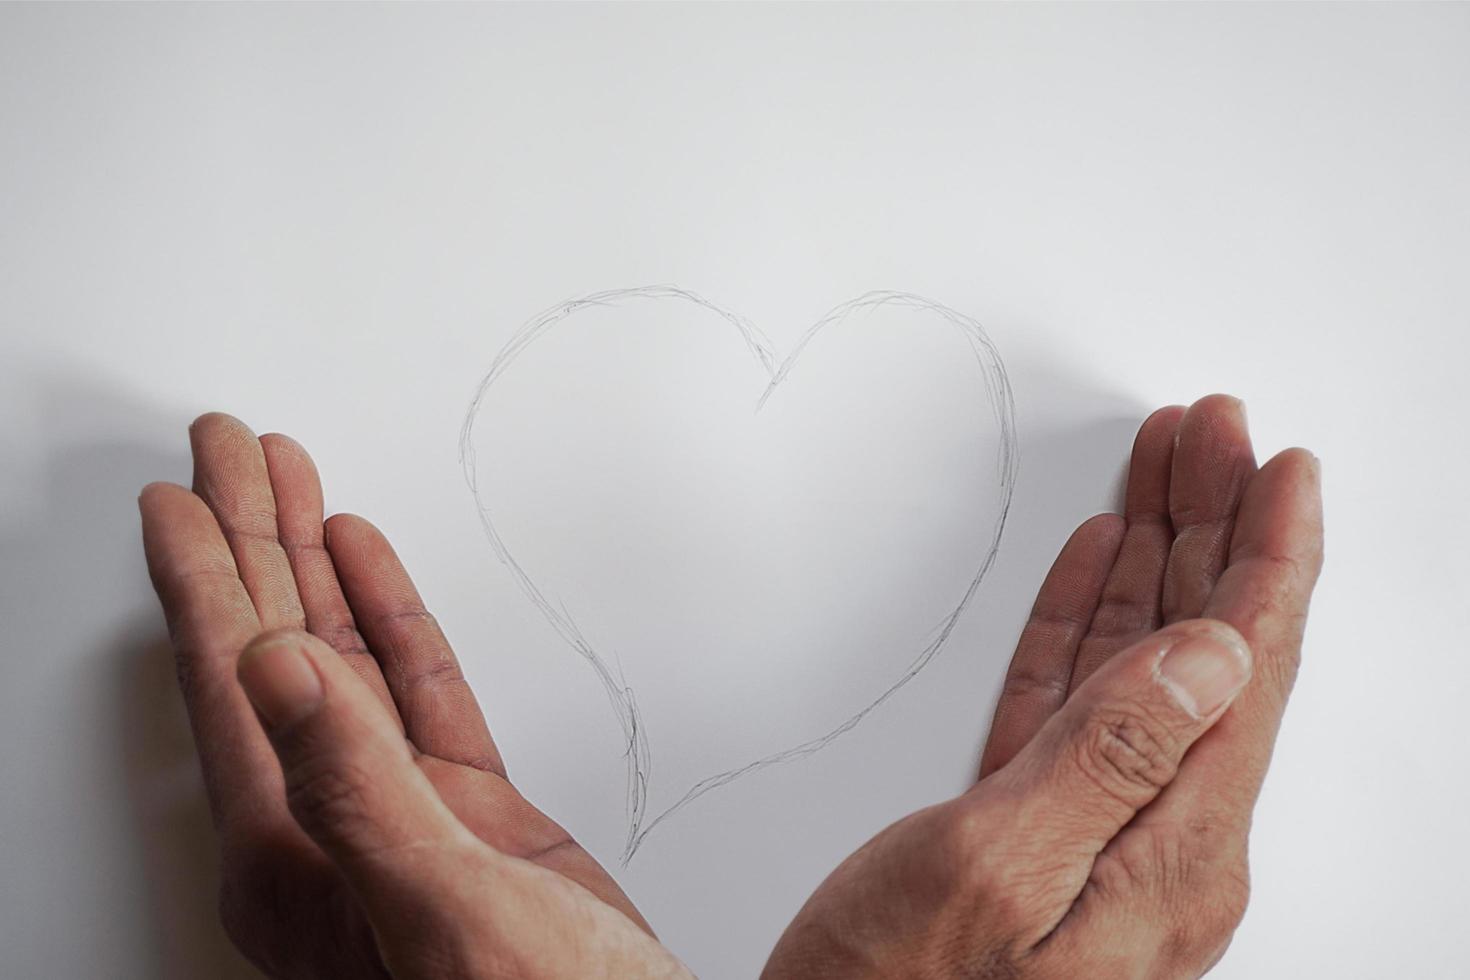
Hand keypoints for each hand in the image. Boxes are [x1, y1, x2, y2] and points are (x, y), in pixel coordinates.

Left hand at [139, 414, 689, 978]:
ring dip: (310, 563)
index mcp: (292, 851)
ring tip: (289, 479)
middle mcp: (328, 822)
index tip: (177, 494)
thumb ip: (352, 789)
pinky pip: (416, 688)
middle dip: (249, 539)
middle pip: (272, 645)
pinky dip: (391, 616)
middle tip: (228, 448)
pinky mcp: (468, 808)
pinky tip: (366, 561)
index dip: (201, 577)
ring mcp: (400, 810)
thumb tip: (276, 667)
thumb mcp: (437, 909)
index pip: (229, 680)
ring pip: (340, 655)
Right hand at [762, 395, 1323, 978]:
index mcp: (1172, 853)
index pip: (1249, 669)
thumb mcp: (995, 868)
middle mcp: (1158, 843)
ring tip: (1167, 473)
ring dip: (1159, 562)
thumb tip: (1214, 654)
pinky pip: (1081, 701)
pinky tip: (1100, 568)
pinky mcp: (1038, 830)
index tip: (1280, 466)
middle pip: (1208, 649)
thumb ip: (1112, 756)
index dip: (1272, 556)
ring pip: (1145, 664)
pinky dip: (1089, 625)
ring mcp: (1102, 837)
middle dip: (1215, 529)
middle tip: (1210, 434)